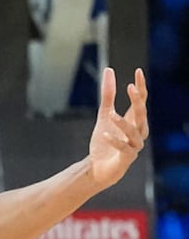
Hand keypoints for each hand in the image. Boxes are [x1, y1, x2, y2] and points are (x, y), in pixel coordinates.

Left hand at [87, 67, 148, 187]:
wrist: (98, 167)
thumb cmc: (105, 141)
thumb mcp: (105, 115)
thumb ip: (108, 95)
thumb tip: (109, 70)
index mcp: (134, 120)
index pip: (141, 100)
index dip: (141, 86)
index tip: (138, 71)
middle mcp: (138, 131)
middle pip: (141, 113)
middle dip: (137, 101)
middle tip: (130, 88)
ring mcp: (134, 145)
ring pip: (133, 131)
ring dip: (123, 122)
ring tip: (111, 114)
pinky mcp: (126, 157)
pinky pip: (123, 148)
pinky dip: (115, 141)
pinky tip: (106, 135)